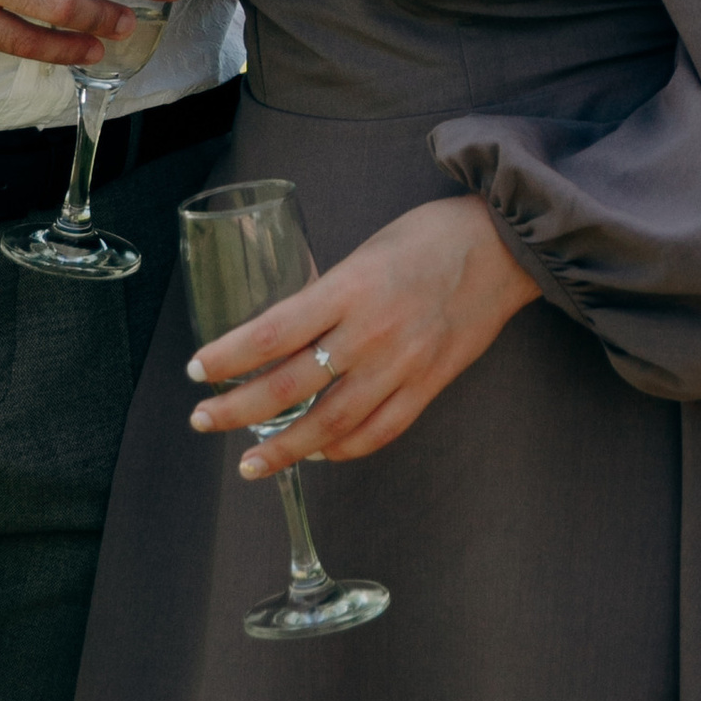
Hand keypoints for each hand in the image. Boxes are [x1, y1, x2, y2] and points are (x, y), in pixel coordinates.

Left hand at [186, 196, 539, 473]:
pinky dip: (343, 449)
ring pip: (330, 423)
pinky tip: (318, 454)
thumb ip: (326, 294)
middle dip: (238, 409)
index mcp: (349, 288)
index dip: (227, 357)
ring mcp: (402, 365)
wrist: (504, 247)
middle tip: (203, 420)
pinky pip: (379, 431)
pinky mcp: (430, 386)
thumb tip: (283, 333)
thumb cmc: (429, 237)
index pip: (271, 332)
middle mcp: (371, 332)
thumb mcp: (363, 252)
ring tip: (250, 463)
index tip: (197, 369)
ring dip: (284, 448)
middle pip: (290, 386)